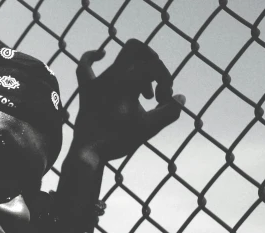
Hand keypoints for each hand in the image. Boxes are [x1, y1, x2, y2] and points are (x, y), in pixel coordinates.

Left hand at [72, 39, 185, 160]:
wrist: (89, 152)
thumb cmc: (119, 139)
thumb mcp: (150, 127)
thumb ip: (171, 111)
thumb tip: (180, 98)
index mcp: (128, 81)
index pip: (155, 66)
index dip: (165, 81)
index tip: (162, 101)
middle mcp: (111, 76)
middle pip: (137, 49)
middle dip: (151, 62)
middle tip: (156, 83)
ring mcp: (97, 81)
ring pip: (119, 59)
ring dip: (137, 71)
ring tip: (144, 95)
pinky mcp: (85, 90)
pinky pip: (84, 67)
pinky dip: (92, 57)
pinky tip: (101, 55)